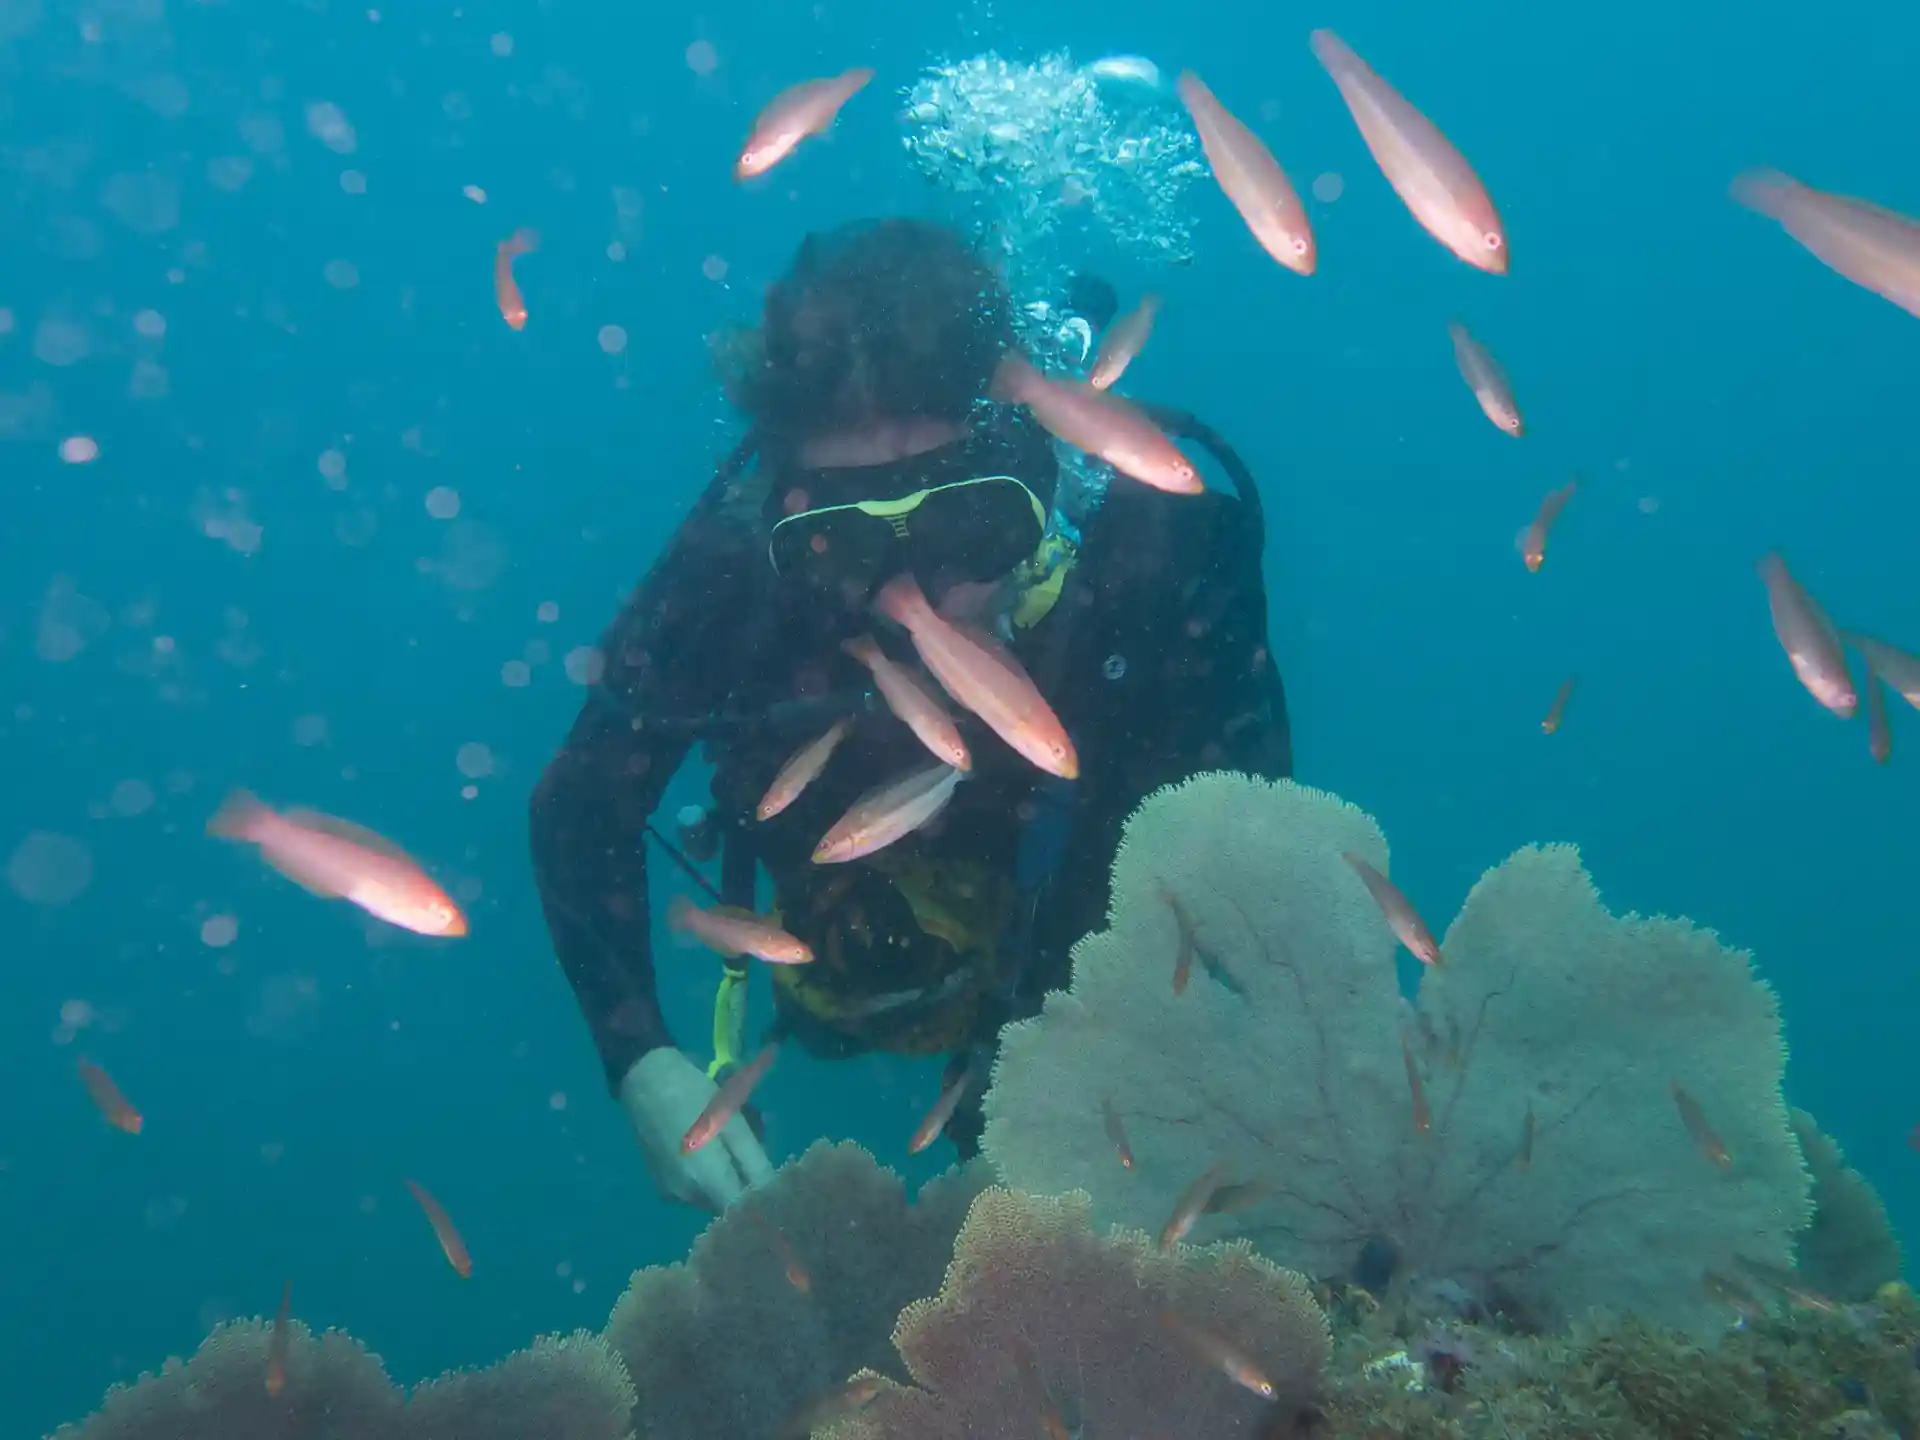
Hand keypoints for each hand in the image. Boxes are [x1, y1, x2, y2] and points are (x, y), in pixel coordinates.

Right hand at [618, 1047, 774, 1211]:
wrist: (644, 1079)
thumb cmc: (693, 1094)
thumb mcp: (733, 1122)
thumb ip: (753, 1161)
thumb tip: (770, 1192)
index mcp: (704, 1180)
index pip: (743, 1208)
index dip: (761, 1196)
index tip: (774, 1174)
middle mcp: (686, 1196)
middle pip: (730, 1199)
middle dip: (747, 1173)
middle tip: (758, 1133)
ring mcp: (671, 1191)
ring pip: (714, 1191)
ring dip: (730, 1169)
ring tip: (736, 1130)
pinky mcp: (662, 1183)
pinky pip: (696, 1185)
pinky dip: (710, 1169)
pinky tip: (711, 1138)